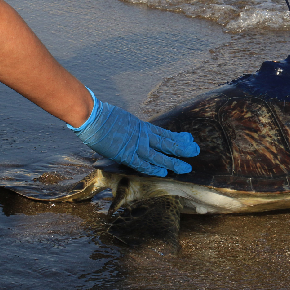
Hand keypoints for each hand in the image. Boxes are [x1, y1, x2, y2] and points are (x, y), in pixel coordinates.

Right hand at [68, 88, 198, 175]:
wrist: (93, 116)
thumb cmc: (104, 117)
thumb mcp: (124, 120)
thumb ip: (132, 128)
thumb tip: (134, 131)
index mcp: (142, 126)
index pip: (164, 133)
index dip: (177, 137)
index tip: (188, 139)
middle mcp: (143, 135)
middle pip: (167, 143)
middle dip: (182, 148)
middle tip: (196, 151)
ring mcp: (135, 145)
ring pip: (159, 155)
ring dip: (173, 162)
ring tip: (186, 167)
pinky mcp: (126, 153)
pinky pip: (141, 163)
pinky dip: (152, 168)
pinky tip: (162, 172)